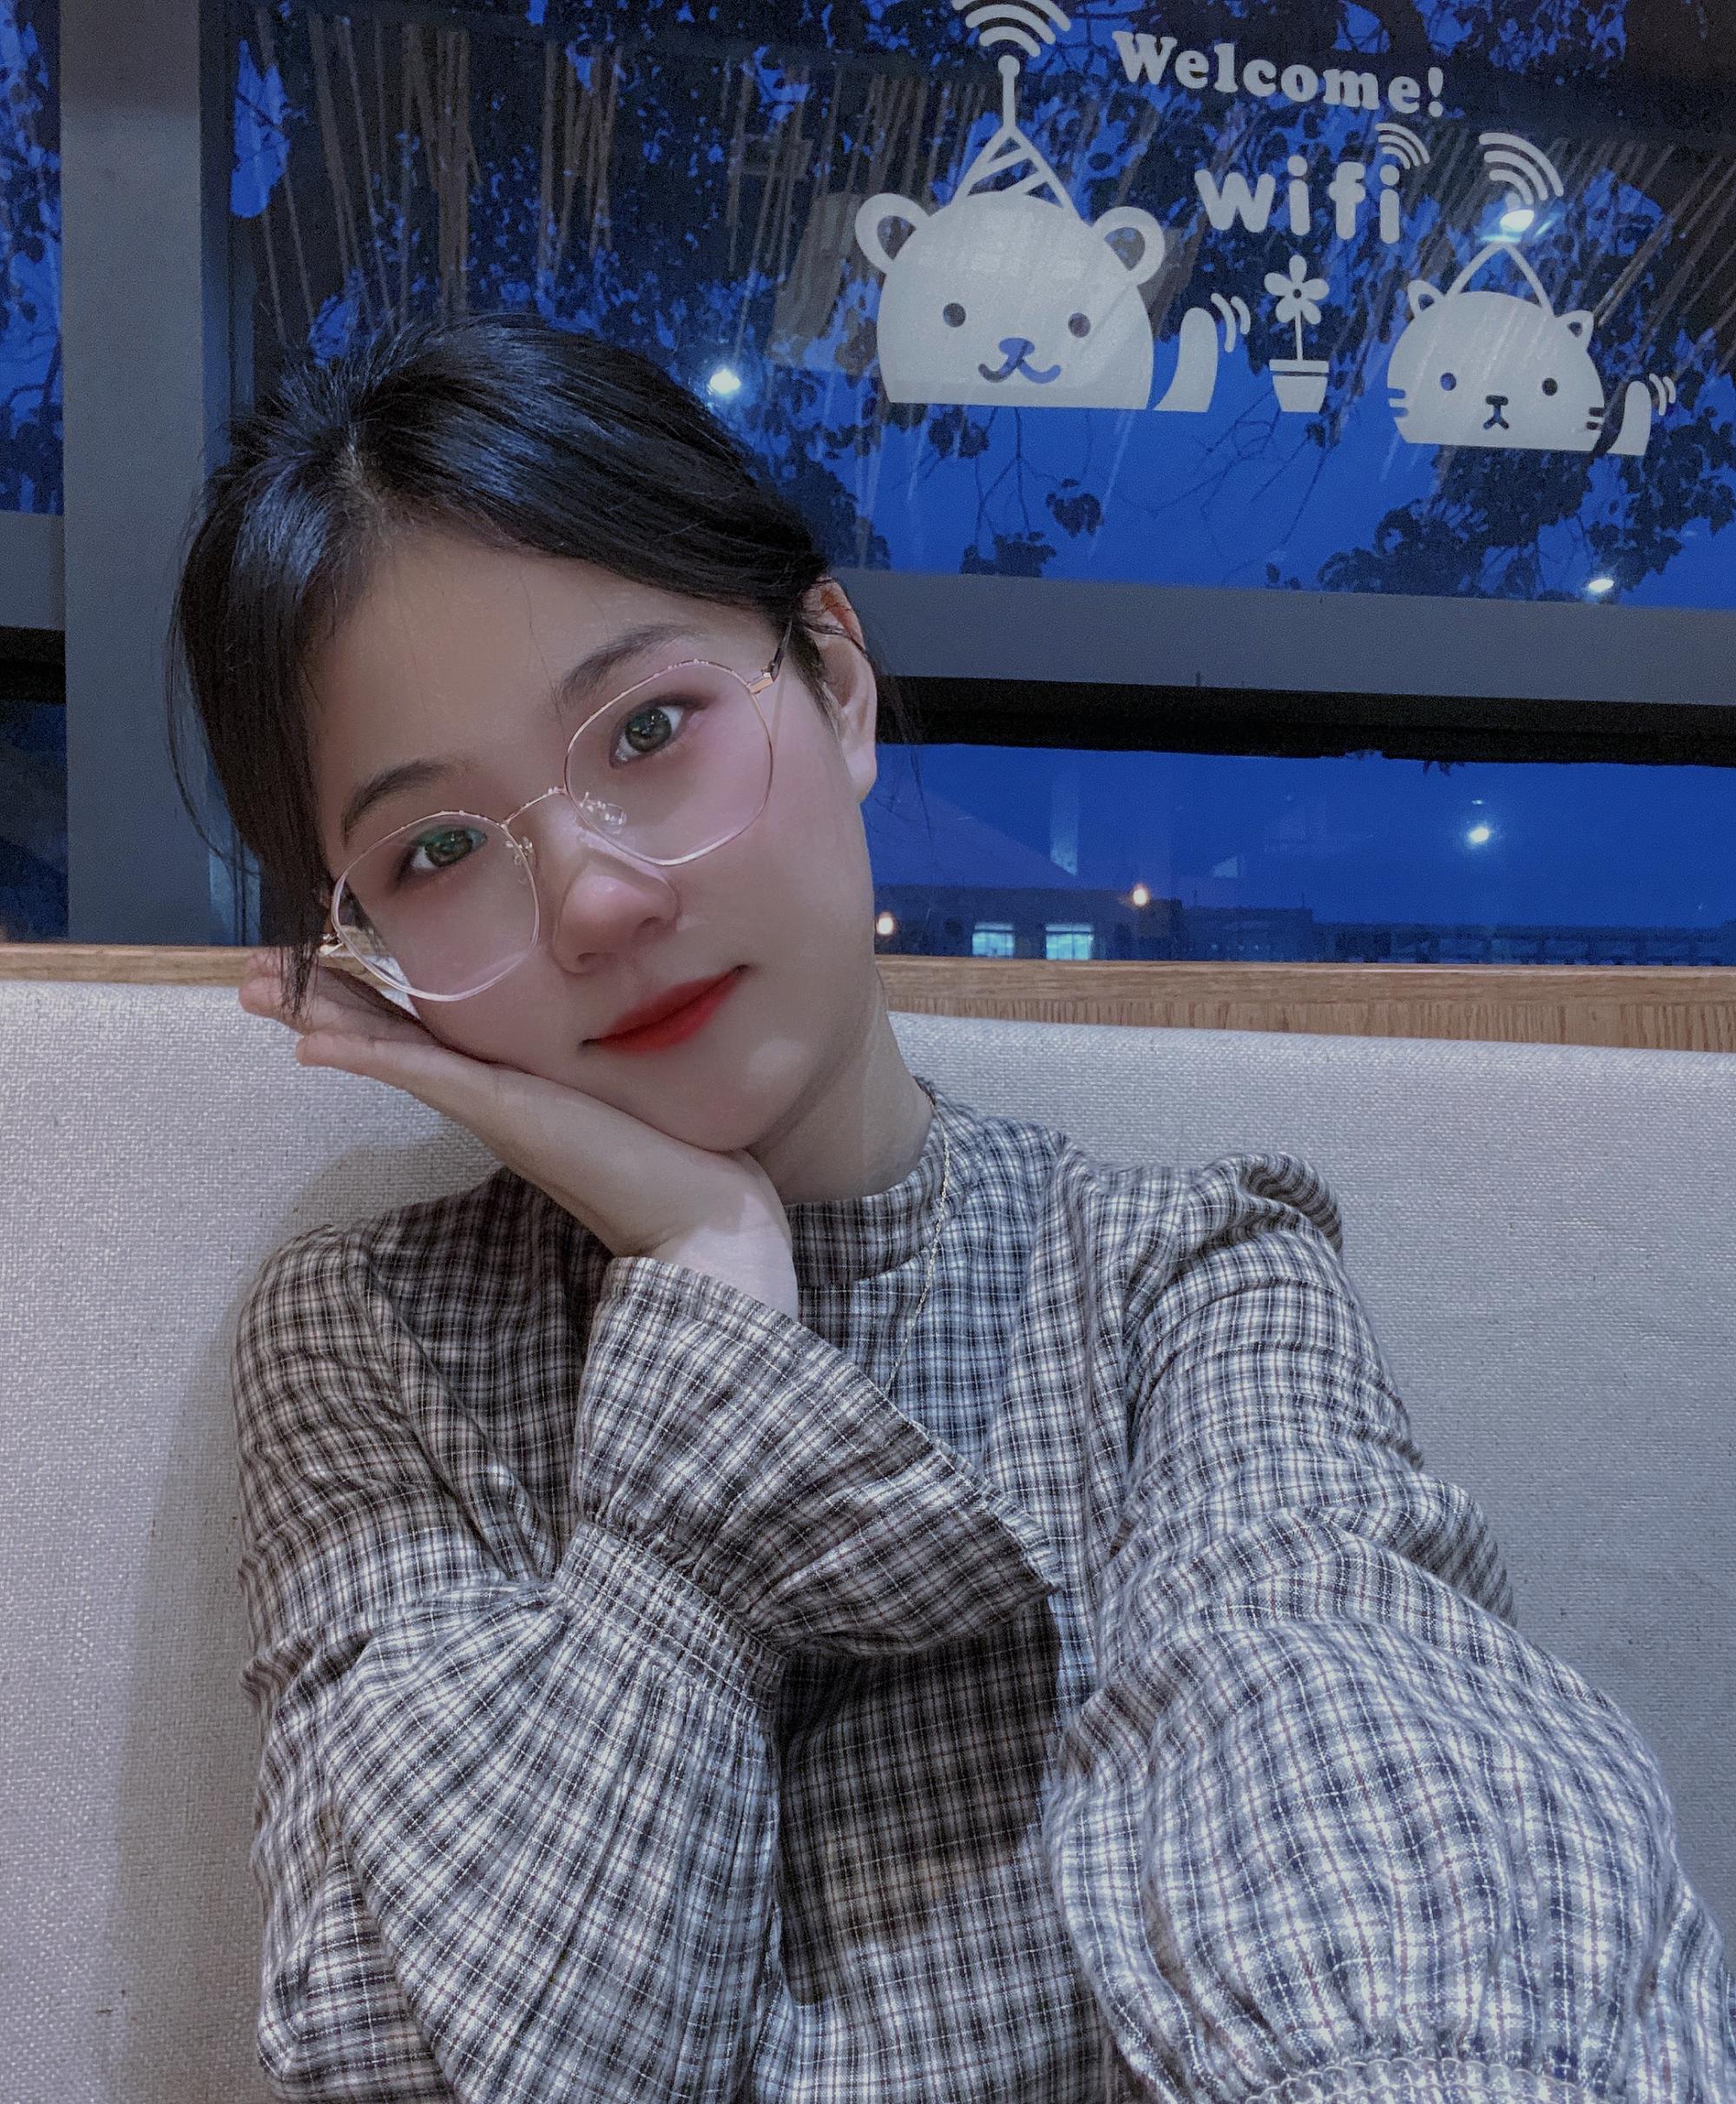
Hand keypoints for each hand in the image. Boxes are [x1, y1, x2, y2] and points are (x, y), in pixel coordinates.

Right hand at [236, 950, 799, 1317]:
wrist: (709, 1220)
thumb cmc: (681, 1158)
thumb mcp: (623, 1092)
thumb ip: (597, 1068)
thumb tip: (607, 1031)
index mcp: (508, 1089)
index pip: (420, 1034)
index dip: (362, 1002)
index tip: (310, 971)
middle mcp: (488, 1097)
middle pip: (385, 1039)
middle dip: (318, 1004)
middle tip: (247, 977)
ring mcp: (491, 1107)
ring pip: (389, 1051)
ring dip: (321, 1017)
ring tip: (254, 990)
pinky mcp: (507, 1113)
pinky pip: (424, 1072)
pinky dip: (369, 1051)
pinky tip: (314, 1037)